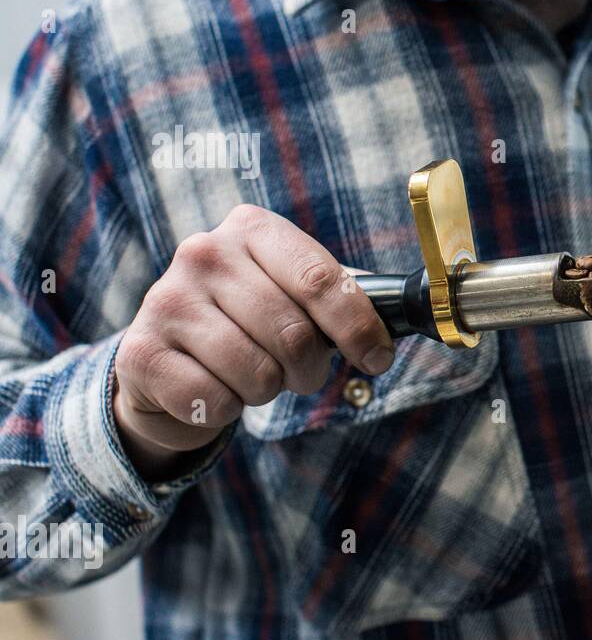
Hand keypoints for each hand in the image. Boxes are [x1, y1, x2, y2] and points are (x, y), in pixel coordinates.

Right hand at [112, 204, 393, 478]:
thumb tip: (403, 319)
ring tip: (250, 376)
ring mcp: (166, 300)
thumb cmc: (248, 325)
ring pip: (258, 373)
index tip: (377, 358)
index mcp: (252, 229)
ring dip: (266, 390)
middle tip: (297, 372)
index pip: (321, 278)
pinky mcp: (140, 352)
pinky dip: (226, 410)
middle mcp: (203, 253)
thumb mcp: (293, 297)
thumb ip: (340, 299)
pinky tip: (212, 388)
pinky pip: (216, 401)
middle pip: (294, 333)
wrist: (165, 363)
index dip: (358, 327)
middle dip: (308, 369)